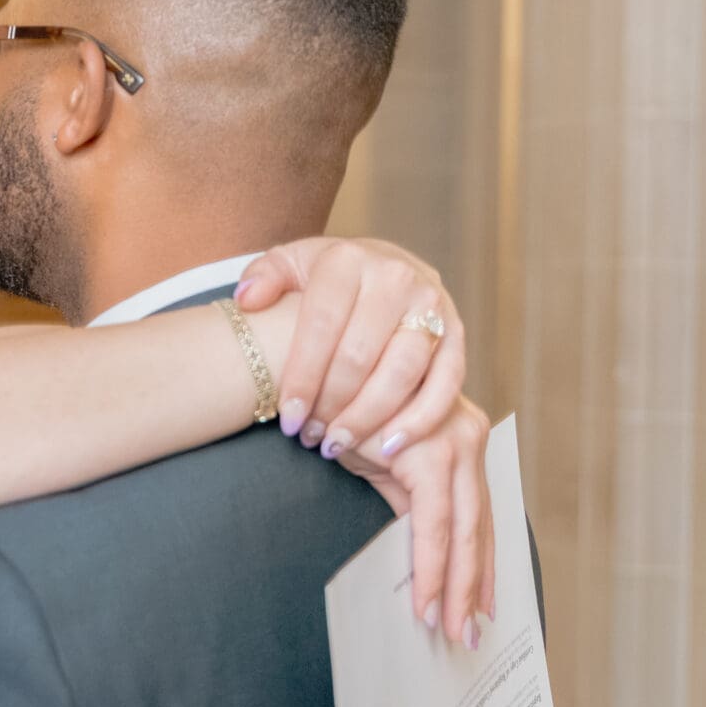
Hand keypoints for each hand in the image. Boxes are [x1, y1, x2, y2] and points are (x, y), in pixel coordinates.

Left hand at [234, 238, 463, 461]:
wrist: (387, 268)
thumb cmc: (329, 278)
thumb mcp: (291, 265)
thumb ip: (264, 277)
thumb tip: (248, 300)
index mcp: (349, 259)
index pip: (321, 325)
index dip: (302, 377)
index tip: (288, 419)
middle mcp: (395, 278)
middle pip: (359, 355)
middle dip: (330, 404)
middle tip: (310, 437)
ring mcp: (432, 306)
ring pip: (401, 373)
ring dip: (368, 418)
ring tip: (338, 444)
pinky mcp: (457, 335)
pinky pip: (446, 384)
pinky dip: (421, 419)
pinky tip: (391, 447)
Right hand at [336, 395, 497, 646]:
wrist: (313, 368)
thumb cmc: (342, 409)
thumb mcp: (381, 458)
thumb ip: (408, 493)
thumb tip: (420, 549)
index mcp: (461, 439)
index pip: (477, 514)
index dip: (480, 564)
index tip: (481, 607)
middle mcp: (467, 437)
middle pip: (478, 527)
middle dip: (472, 586)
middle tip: (468, 634)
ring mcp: (452, 441)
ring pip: (461, 530)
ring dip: (453, 585)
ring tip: (446, 627)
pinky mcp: (427, 451)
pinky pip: (433, 523)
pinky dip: (429, 564)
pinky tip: (424, 597)